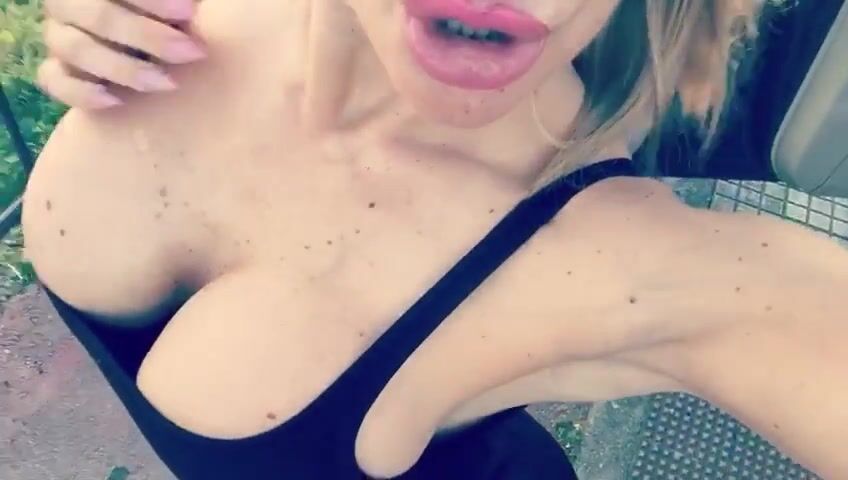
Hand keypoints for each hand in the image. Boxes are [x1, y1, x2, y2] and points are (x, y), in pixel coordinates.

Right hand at [38, 0, 204, 108]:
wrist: (141, 45)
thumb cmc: (161, 18)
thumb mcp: (169, 6)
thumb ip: (174, 4)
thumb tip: (188, 8)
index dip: (152, 1)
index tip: (189, 11)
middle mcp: (67, 4)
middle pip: (98, 16)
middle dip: (148, 36)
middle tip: (191, 51)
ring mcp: (58, 36)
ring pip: (75, 49)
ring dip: (125, 68)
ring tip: (167, 83)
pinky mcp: (55, 71)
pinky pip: (55, 81)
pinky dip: (81, 92)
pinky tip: (115, 100)